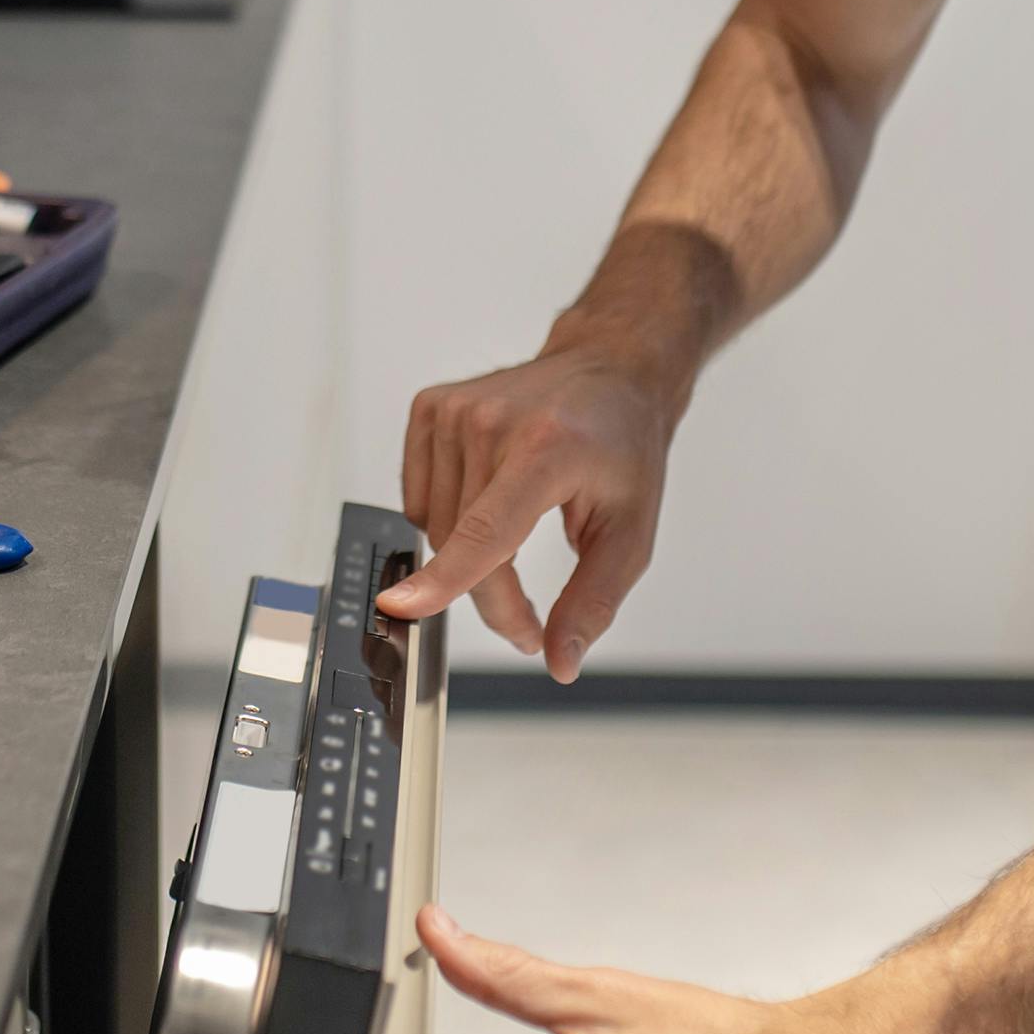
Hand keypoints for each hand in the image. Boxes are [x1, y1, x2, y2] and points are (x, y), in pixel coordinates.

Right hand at [385, 339, 679, 678]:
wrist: (608, 372)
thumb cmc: (622, 446)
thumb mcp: (631, 533)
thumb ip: (593, 602)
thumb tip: (559, 661)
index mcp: (546, 449)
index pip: (485, 528)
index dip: (445, 577)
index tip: (402, 608)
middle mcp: (492, 422)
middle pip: (462, 546)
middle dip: (493, 599)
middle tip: (529, 622)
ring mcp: (454, 410)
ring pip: (436, 529)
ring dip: (470, 561)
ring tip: (519, 542)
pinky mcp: (430, 408)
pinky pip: (419, 499)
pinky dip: (446, 521)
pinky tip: (486, 501)